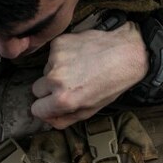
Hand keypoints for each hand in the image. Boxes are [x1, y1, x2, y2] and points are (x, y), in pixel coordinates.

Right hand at [31, 21, 147, 128]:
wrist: (126, 53)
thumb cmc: (112, 84)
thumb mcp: (91, 110)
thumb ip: (65, 119)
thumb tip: (48, 120)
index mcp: (64, 100)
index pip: (36, 109)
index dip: (45, 107)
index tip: (52, 103)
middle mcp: (56, 79)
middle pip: (36, 88)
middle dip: (48, 89)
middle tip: (69, 84)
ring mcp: (56, 58)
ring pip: (46, 70)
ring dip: (57, 70)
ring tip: (79, 68)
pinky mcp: (59, 43)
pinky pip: (52, 54)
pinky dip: (63, 55)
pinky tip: (79, 56)